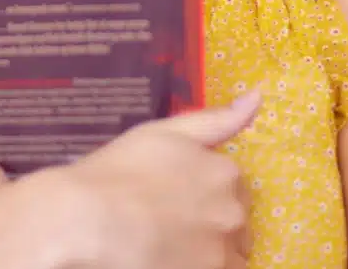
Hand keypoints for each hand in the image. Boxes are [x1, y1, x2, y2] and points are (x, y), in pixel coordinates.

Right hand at [44, 88, 262, 268]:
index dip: (207, 192)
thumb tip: (258, 96)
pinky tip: (168, 258)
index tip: (179, 197)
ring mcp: (220, 252)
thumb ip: (216, 119)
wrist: (89, 219)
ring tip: (170, 245)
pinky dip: (197, 265)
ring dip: (209, 251)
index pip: (234, 188)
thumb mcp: (166, 132)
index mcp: (225, 173)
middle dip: (212, 222)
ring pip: (229, 255)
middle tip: (171, 221)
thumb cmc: (120, 170)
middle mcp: (232, 213)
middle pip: (234, 222)